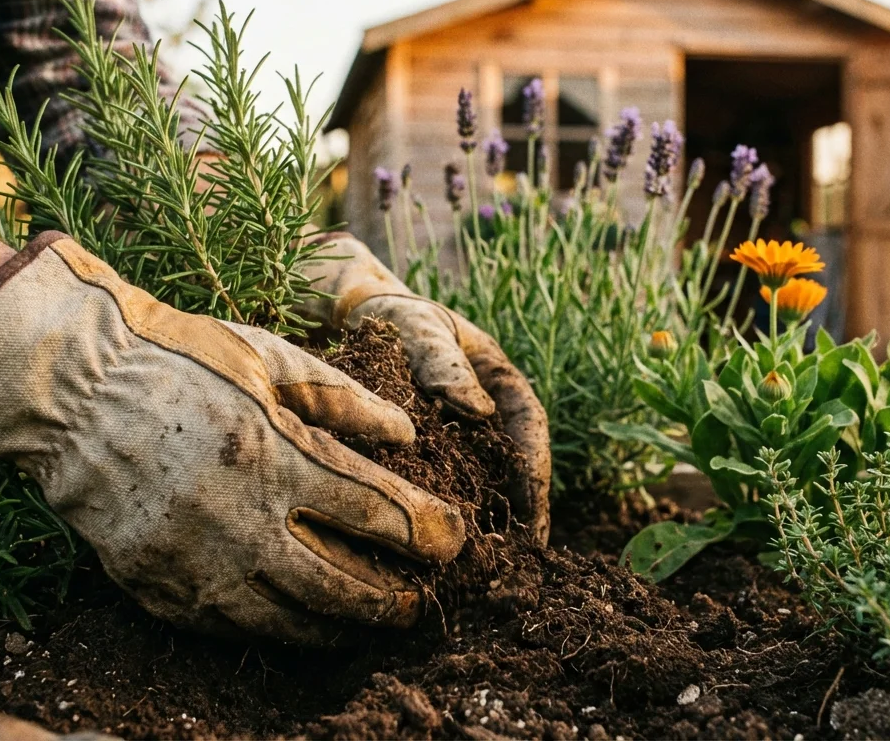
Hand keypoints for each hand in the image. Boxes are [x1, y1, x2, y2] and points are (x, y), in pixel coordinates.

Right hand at [0, 233, 465, 642]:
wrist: (67, 388)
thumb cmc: (176, 358)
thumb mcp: (268, 357)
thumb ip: (345, 400)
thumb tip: (409, 435)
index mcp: (273, 452)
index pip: (376, 513)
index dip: (427, 533)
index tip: (454, 541)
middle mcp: (237, 518)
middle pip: (341, 585)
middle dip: (393, 599)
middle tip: (420, 601)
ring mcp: (192, 561)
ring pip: (288, 620)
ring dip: (341, 626)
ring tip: (371, 620)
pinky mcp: (156, 587)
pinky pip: (231, 626)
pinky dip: (278, 628)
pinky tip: (303, 621)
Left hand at [299, 233, 550, 543]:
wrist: (352, 319)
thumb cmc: (393, 318)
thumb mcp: (420, 329)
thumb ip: (444, 362)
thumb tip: (477, 409)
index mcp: (500, 383)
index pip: (531, 430)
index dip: (537, 473)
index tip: (536, 512)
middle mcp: (487, 418)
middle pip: (514, 470)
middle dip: (521, 514)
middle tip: (520, 558)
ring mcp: (460, 441)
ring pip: (483, 487)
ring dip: (487, 526)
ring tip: (485, 569)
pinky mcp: (429, 460)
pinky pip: (444, 492)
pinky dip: (444, 521)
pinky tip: (435, 554)